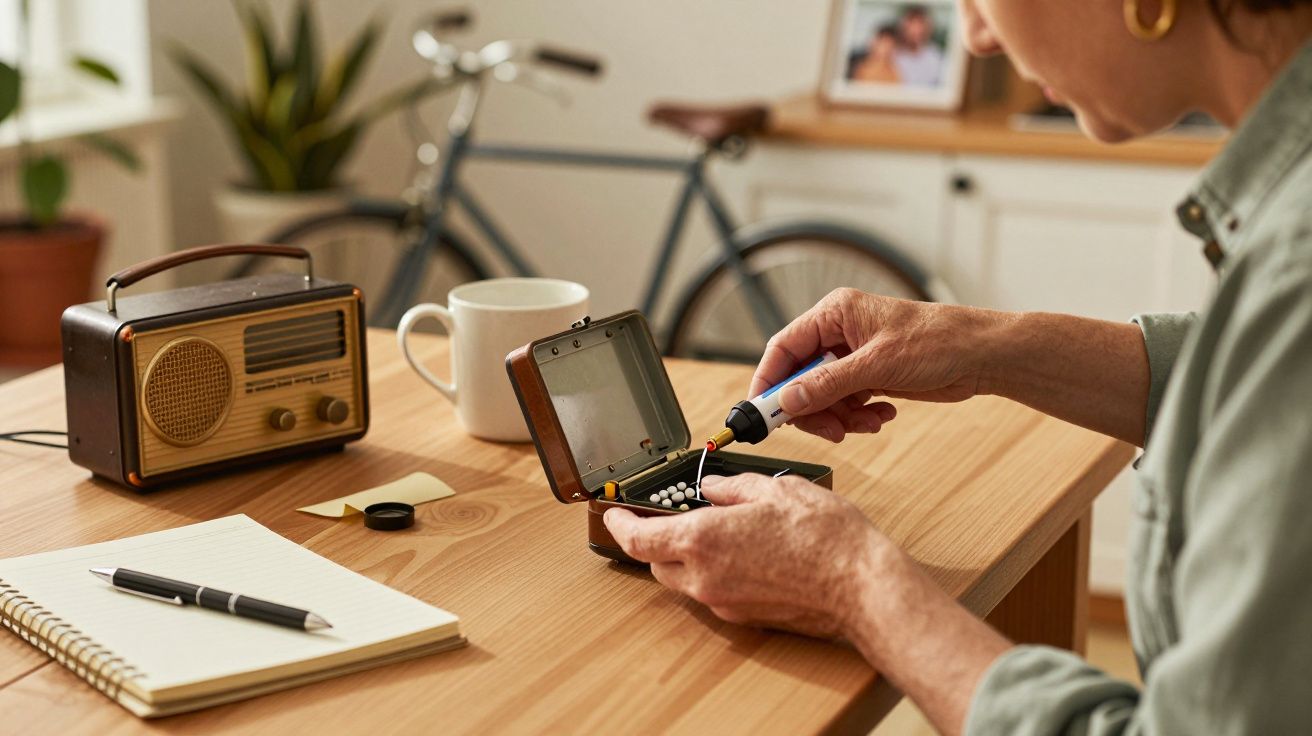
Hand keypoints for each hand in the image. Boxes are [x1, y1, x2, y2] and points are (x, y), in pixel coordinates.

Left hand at [603, 473, 897, 639]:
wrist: (861, 586)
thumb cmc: (825, 538)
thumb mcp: (775, 489)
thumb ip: (733, 488)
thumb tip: (713, 488)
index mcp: (702, 540)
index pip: (636, 539)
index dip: (619, 524)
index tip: (614, 513)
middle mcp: (704, 577)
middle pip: (656, 562)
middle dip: (655, 539)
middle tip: (667, 516)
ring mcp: (724, 602)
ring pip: (684, 580)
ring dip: (686, 557)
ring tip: (715, 530)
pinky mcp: (745, 617)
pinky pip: (713, 592)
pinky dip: (714, 572)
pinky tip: (743, 552)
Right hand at [752, 288, 999, 441]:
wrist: (982, 356)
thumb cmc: (938, 341)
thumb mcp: (877, 365)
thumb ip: (827, 384)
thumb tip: (787, 401)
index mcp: (834, 313)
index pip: (783, 348)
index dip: (769, 381)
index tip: (763, 412)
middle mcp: (839, 333)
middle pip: (800, 378)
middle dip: (811, 408)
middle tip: (828, 430)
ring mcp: (854, 357)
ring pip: (823, 396)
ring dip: (840, 417)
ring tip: (866, 423)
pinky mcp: (869, 376)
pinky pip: (846, 403)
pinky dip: (858, 416)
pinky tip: (882, 415)